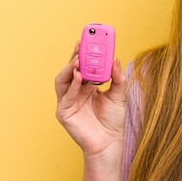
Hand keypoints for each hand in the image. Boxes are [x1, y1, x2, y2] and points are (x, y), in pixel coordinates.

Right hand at [55, 43, 126, 158]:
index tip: (88, 39)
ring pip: (62, 80)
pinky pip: (65, 96)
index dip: (83, 52)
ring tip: (78, 60)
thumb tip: (115, 59)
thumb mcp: (119, 95)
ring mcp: (68, 101)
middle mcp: (75, 91)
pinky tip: (79, 76)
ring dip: (69, 69)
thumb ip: (117, 78)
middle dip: (74, 56)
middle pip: (70, 69)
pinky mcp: (64, 112)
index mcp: (87, 86)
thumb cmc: (112, 120)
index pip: (82, 65)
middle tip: (81, 45)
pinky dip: (72, 86)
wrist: (109, 142)